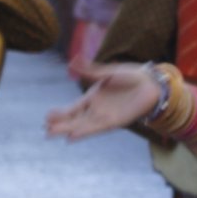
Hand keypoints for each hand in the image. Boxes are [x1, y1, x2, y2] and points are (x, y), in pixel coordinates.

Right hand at [45, 60, 162, 140]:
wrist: (152, 82)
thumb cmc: (131, 77)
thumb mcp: (107, 73)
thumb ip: (89, 70)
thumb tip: (72, 61)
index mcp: (92, 98)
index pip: (72, 108)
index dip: (60, 113)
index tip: (47, 117)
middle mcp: (97, 109)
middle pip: (74, 120)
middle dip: (60, 126)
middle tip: (45, 131)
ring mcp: (106, 116)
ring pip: (83, 125)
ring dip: (69, 130)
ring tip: (52, 135)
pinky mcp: (116, 121)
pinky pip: (97, 128)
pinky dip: (85, 131)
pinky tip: (72, 136)